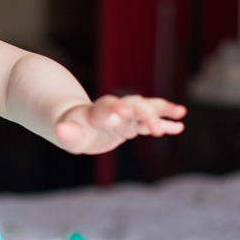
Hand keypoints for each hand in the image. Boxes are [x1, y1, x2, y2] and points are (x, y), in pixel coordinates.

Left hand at [53, 95, 185, 154]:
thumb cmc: (72, 130)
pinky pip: (150, 122)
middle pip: (134, 105)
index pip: (108, 106)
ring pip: (146, 108)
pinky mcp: (133, 124)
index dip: (117, 107)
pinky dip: (164, 123)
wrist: (79, 124)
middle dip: (146, 114)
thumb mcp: (67, 135)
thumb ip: (65, 133)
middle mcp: (115, 109)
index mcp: (98, 111)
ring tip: (180, 113)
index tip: (125, 111)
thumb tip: (59, 131)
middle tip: (156, 130)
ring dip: (162, 110)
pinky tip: (179, 127)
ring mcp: (126, 115)